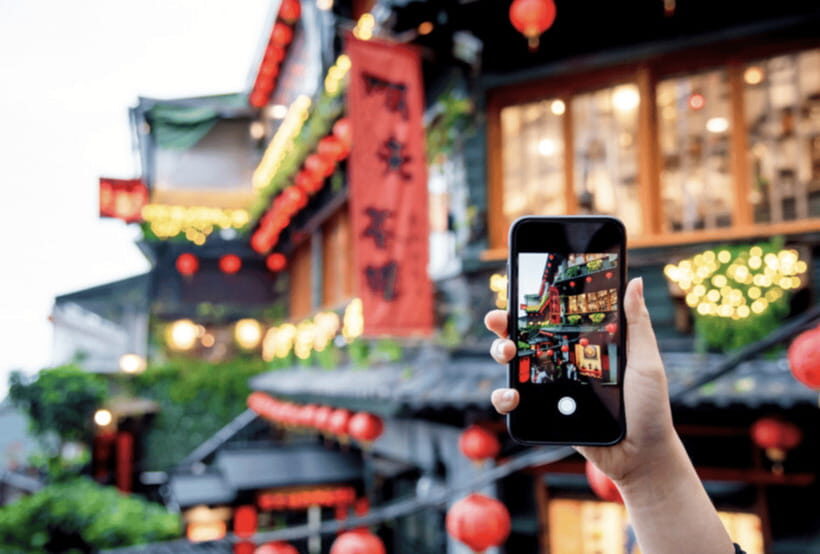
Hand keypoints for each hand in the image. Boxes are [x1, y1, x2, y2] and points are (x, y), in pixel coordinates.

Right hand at [485, 277, 678, 483]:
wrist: (640, 455)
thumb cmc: (649, 408)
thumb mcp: (646, 362)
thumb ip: (637, 323)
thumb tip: (634, 282)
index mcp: (584, 345)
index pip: (552, 318)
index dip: (531, 304)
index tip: (517, 291)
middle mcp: (562, 362)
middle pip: (523, 336)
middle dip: (503, 324)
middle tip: (500, 321)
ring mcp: (550, 388)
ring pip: (512, 365)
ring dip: (498, 353)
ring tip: (506, 354)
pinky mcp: (542, 413)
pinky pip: (514, 403)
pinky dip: (503, 397)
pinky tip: (511, 395)